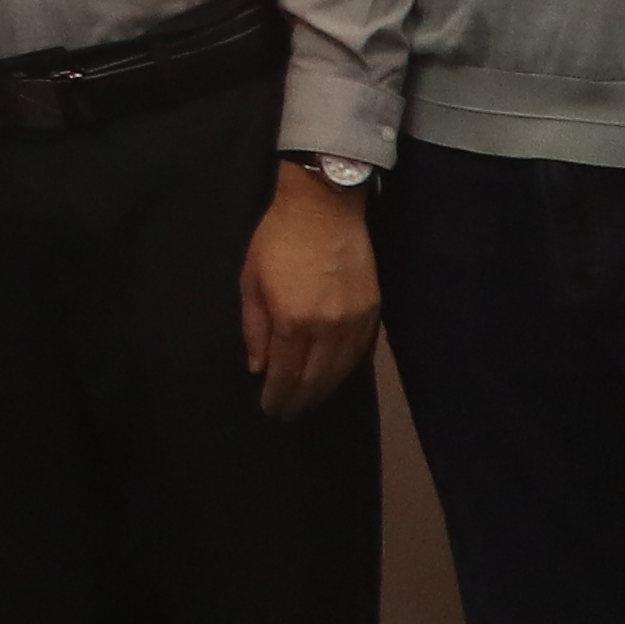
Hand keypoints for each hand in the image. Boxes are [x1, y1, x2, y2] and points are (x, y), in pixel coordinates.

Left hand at [239, 171, 381, 419]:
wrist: (325, 208)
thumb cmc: (277, 240)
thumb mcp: (251, 281)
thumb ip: (254, 329)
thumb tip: (258, 368)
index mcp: (293, 321)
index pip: (286, 373)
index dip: (278, 395)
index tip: (270, 409)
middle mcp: (328, 328)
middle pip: (316, 379)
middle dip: (300, 400)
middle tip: (287, 414)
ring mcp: (355, 321)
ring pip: (341, 371)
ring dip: (324, 391)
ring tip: (309, 402)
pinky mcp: (373, 312)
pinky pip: (360, 353)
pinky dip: (345, 371)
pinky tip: (334, 378)